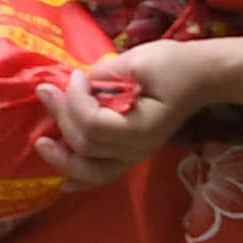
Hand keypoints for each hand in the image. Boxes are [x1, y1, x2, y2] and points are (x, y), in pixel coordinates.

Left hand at [30, 41, 200, 191]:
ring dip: (62, 158)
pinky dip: (81, 179)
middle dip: (61, 117)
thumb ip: (102, 76)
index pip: (93, 124)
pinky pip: (103, 176)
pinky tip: (62, 181)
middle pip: (86, 145)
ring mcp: (135, 155)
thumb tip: (74, 85)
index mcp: (141, 126)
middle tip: (46, 92)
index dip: (75, 100)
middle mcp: (138, 148)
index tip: (77, 76)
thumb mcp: (135, 61)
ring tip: (41, 143)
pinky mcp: (131, 154)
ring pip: (91, 170)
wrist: (201, 76)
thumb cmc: (170, 64)